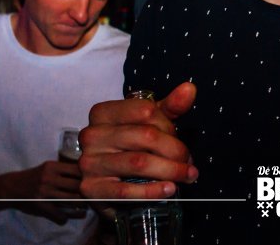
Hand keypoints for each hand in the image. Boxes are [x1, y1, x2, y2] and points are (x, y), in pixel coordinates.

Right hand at [14, 161, 86, 224]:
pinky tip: (66, 217)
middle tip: (91, 197)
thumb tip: (85, 172)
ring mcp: (45, 193)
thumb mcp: (47, 167)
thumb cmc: (34, 176)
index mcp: (52, 166)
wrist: (12, 187)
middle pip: (77, 186)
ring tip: (84, 208)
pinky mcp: (40, 206)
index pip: (77, 170)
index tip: (91, 182)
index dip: (87, 177)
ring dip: (80, 206)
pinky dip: (65, 218)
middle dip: (86, 193)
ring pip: (71, 200)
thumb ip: (63, 169)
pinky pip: (59, 214)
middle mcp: (49, 178)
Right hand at [79, 82, 198, 199]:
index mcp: (103, 113)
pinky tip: (169, 189)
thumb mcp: (147, 123)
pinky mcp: (91, 189)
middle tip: (188, 161)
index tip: (178, 138)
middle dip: (175, 150)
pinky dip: (152, 191)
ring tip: (187, 175)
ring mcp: (89, 162)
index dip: (169, 126)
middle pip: (146, 136)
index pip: (146, 110)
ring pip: (139, 162)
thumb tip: (189, 89)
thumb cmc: (130, 148)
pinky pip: (126, 191)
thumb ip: (169, 106)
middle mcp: (92, 135)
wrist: (106, 185)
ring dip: (170, 170)